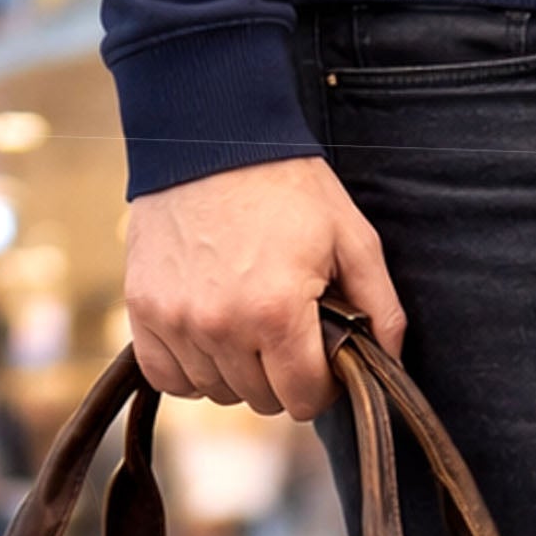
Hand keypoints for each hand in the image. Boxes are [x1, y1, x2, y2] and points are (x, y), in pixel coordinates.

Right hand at [123, 158, 406, 420]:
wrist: (211, 135)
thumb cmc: (286, 185)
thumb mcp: (351, 237)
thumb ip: (380, 307)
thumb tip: (391, 364)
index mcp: (277, 313)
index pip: (303, 400)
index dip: (321, 385)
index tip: (320, 357)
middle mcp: (222, 326)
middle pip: (261, 400)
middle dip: (280, 374)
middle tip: (284, 328)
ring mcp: (177, 321)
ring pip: (217, 392)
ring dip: (236, 370)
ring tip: (246, 320)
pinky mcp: (144, 311)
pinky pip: (170, 378)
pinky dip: (191, 368)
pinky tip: (209, 335)